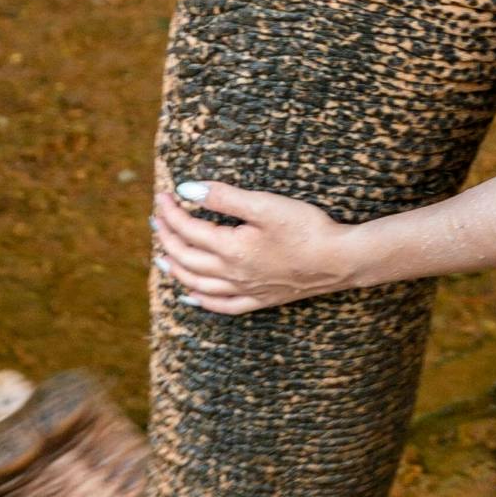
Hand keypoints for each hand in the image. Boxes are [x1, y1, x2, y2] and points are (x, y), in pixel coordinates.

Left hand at [150, 179, 360, 313]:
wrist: (339, 260)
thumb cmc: (306, 228)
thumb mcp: (264, 205)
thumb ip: (224, 197)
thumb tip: (187, 190)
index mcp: (231, 248)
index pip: (189, 230)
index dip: (172, 212)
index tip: (163, 196)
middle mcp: (232, 274)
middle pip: (187, 258)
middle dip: (167, 237)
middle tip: (156, 220)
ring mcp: (245, 289)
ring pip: (198, 284)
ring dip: (176, 269)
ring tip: (161, 258)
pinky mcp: (260, 299)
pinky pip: (222, 306)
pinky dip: (201, 301)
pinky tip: (191, 297)